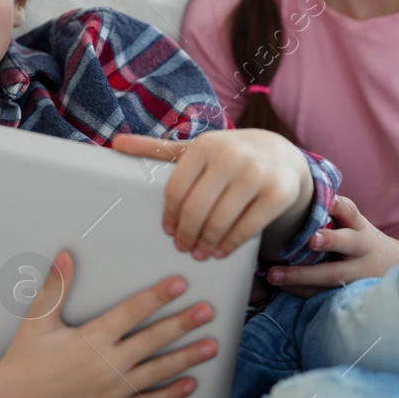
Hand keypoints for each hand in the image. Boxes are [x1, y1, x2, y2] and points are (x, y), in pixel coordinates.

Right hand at [0, 249, 217, 397]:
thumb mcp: (38, 320)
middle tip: (207, 311)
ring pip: (157, 372)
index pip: (131, 312)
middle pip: (153, 340)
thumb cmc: (24, 361)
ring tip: (211, 346)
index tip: (179, 284)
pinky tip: (189, 384)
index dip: (157, 296)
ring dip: (186, 358)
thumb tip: (66, 256)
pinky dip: (170, 395)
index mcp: (90, 340)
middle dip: (183, 324)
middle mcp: (106, 366)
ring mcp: (111, 392)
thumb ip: (56, 286)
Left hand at [111, 129, 310, 259]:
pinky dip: (231, 244)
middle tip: (184, 248)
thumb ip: (158, 150)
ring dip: (207, 243)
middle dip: (187, 234)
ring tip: (201, 253)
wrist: (282, 155)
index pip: (176, 189)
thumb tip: (116, 144)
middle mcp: (231, 156)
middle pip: (196, 208)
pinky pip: (247, 228)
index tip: (168, 231)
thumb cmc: (229, 155)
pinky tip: (222, 250)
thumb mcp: (197, 150)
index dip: (170, 216)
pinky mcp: (277, 193)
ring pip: (221, 220)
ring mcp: (256, 175)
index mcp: (205, 145)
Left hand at [266, 195, 398, 297]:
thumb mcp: (355, 225)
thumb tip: (298, 191)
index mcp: (359, 228)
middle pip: (348, 243)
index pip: (352, 213)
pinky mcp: (346, 292)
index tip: (331, 202)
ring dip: (302, 275)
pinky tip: (279, 287)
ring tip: (274, 275)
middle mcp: (360, 249)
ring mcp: (356, 274)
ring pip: (331, 274)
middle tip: (311, 240)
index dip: (341, 207)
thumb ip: (334, 213)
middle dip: (330, 240)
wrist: (394, 272)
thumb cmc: (362, 242)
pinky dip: (301, 290)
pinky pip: (322, 293)